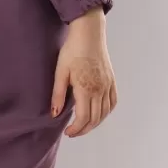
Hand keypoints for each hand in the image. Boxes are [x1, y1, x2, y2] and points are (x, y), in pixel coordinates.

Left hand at [50, 7, 117, 136]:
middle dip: (84, 129)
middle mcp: (100, 89)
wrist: (89, 34)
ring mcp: (108, 85)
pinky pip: (113, 102)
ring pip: (105, 112)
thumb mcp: (60, 72)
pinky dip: (106, 112)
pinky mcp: (112, 80)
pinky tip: (99, 114)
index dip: (76, 129)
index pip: (84, 118)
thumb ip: (58, 94)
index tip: (68, 133)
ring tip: (83, 125)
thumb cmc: (72, 51)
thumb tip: (54, 114)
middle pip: (96, 118)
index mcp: (86, 89)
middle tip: (74, 132)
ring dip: (95, 123)